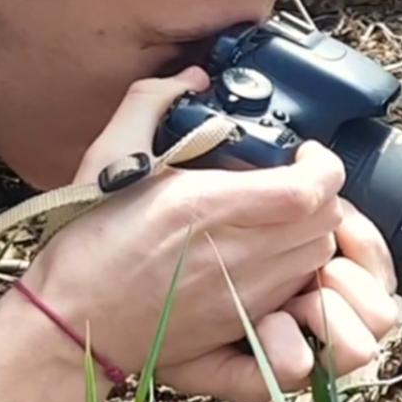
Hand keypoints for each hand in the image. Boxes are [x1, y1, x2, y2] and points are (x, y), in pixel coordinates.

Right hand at [21, 68, 393, 401]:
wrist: (75, 324)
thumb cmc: (89, 245)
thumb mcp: (108, 157)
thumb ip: (151, 103)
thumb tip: (191, 77)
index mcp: (207, 206)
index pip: (308, 189)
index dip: (323, 166)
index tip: (307, 153)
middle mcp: (237, 254)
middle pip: (326, 221)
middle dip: (320, 193)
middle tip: (294, 179)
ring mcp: (246, 294)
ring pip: (318, 255)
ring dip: (310, 229)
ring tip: (279, 214)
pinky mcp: (244, 322)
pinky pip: (298, 288)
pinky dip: (295, 264)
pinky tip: (263, 250)